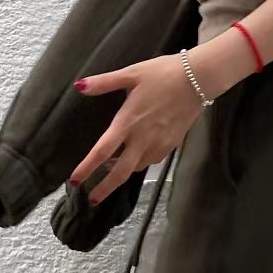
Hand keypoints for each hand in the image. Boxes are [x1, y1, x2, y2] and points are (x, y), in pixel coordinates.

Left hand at [70, 54, 203, 204]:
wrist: (198, 79)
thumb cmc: (162, 73)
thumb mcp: (131, 73)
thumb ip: (104, 82)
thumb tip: (79, 85)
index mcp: (127, 122)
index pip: (102, 151)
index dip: (86, 168)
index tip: (74, 181)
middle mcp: (141, 139)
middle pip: (120, 172)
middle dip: (105, 188)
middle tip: (93, 199)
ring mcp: (158, 144)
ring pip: (136, 168)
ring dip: (122, 173)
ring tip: (111, 171)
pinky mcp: (171, 144)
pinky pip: (151, 160)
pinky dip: (140, 163)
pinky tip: (136, 156)